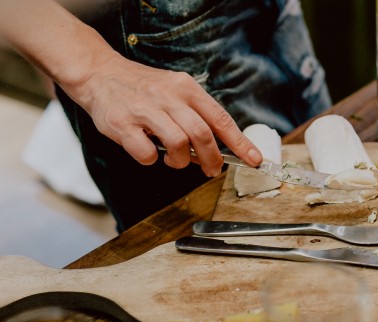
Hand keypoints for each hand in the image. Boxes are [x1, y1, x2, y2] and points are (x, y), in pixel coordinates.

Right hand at [74, 53, 261, 176]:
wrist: (98, 72)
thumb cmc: (143, 88)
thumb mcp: (175, 90)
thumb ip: (196, 115)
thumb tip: (218, 147)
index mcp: (186, 88)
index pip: (220, 118)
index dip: (240, 143)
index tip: (255, 159)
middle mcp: (168, 96)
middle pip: (202, 134)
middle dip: (212, 159)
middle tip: (211, 170)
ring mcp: (144, 110)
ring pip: (177, 144)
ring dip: (180, 161)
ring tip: (174, 160)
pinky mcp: (122, 124)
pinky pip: (146, 153)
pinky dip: (151, 160)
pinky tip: (147, 152)